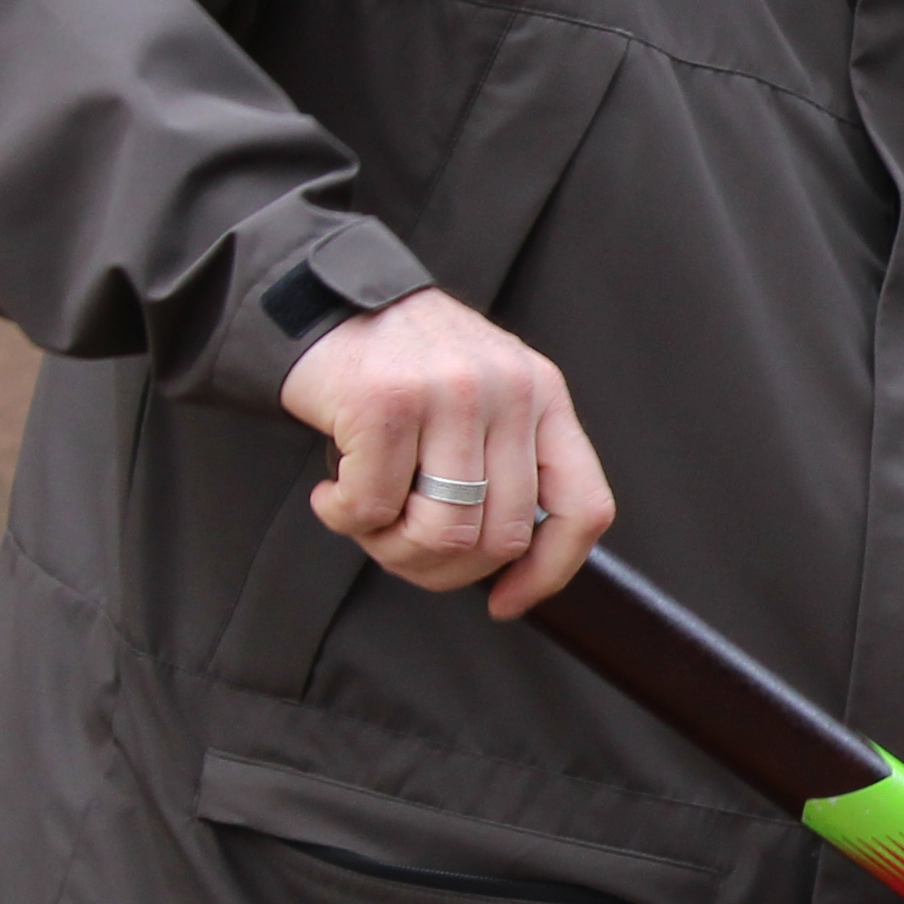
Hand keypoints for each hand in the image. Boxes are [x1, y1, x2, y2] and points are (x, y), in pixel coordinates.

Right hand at [282, 290, 611, 617]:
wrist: (319, 302)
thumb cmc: (400, 366)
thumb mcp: (484, 397)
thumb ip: (507, 462)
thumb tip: (509, 568)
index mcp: (545, 395)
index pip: (584, 506)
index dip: (550, 572)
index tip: (506, 601)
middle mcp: (509, 391)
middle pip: (501, 537)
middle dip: (443, 568)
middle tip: (399, 547)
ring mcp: (451, 394)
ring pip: (441, 532)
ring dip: (392, 548)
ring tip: (367, 520)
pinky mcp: (386, 402)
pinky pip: (373, 508)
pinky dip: (345, 518)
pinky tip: (334, 494)